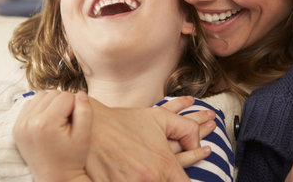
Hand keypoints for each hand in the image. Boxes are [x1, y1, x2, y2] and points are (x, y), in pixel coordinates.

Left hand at [13, 90, 92, 181]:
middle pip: (53, 94)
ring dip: (52, 103)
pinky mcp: (16, 127)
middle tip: (67, 122)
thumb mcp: (84, 135)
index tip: (76, 121)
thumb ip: (85, 111)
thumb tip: (81, 93)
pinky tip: (48, 120)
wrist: (55, 176)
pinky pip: (31, 104)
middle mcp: (29, 122)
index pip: (67, 96)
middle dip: (64, 103)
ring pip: (42, 96)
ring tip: (58, 120)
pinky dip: (41, 108)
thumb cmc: (72, 158)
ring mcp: (20, 124)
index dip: (76, 106)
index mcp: (46, 123)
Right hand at [86, 96, 212, 180]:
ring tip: (149, 173)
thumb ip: (187, 129)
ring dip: (155, 180)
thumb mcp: (161, 118)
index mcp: (163, 163)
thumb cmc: (126, 122)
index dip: (186, 181)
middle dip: (171, 179)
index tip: (187, 178)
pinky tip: (134, 177)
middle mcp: (150, 178)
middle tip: (169, 174)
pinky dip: (135, 181)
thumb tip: (201, 145)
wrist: (91, 127)